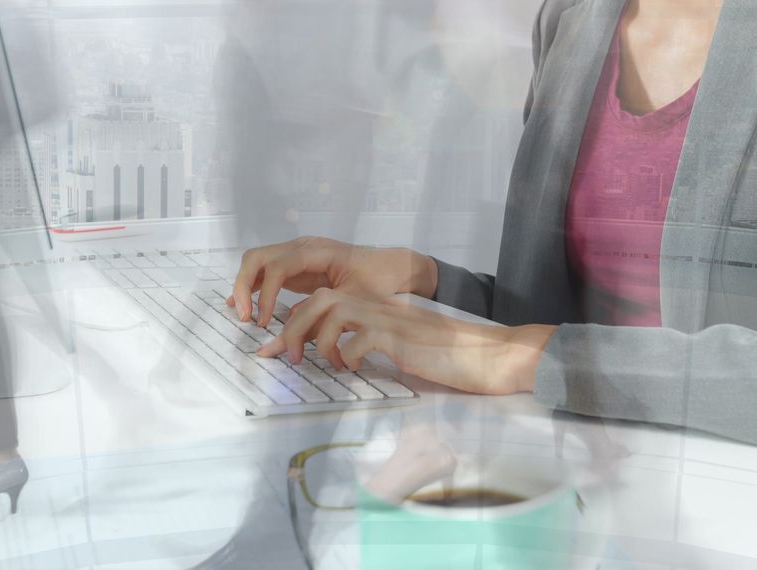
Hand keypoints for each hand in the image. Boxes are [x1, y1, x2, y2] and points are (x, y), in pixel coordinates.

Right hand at [229, 236, 437, 326]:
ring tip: (242, 315)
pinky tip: (245, 307)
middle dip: (243, 286)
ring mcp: (297, 253)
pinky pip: (266, 271)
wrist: (391, 267)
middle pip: (257, 257)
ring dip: (244, 286)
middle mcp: (302, 246)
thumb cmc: (377, 282)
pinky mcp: (296, 266)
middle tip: (244, 317)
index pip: (278, 266)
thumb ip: (321, 318)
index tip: (264, 321)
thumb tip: (292, 336)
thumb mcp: (353, 302)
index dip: (266, 294)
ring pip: (257, 262)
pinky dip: (253, 287)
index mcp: (317, 251)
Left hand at [257, 288, 555, 395]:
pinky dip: (347, 354)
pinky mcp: (401, 339)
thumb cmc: (446, 357)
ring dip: (316, 340)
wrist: (487, 356)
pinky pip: (359, 339)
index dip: (292, 323)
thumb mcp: (399, 348)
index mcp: (375, 308)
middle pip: (319, 299)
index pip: (323, 301)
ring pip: (333, 309)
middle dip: (292, 328)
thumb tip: (334, 360)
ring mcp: (389, 320)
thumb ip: (368, 346)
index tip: (269, 350)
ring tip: (320, 364)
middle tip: (282, 357)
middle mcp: (378, 307)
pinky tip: (353, 368)